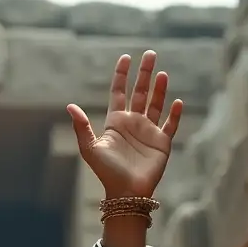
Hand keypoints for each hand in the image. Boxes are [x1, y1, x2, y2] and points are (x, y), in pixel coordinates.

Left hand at [67, 50, 181, 199]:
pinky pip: (171, 125)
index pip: (119, 92)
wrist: (126, 192)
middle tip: (150, 54)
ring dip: (160, 89)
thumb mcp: (90, 148)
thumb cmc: (106, 172)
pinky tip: (177, 101)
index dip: (122, 75)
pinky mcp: (162, 143)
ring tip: (162, 73)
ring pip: (156, 104)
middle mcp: (133, 124)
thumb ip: (82, 127)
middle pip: (140, 92)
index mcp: (116, 122)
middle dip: (145, 73)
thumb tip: (69, 105)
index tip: (126, 57)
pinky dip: (175, 114)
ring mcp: (148, 132)